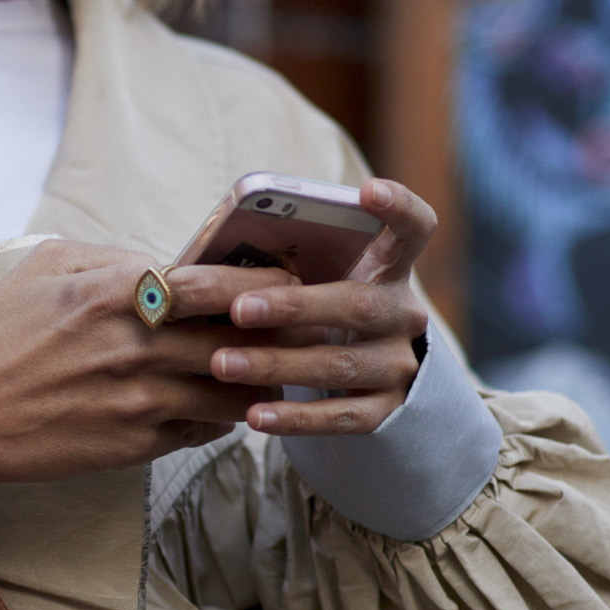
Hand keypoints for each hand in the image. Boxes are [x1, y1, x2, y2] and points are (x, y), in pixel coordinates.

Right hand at [0, 241, 295, 513]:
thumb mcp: (44, 267)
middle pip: (241, 339)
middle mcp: (137, 344)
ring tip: (272, 373)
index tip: (286, 286)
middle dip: (279, 334)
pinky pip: (204, 428)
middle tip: (303, 331)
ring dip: (258, 382)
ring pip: (234, 390)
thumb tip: (170, 262)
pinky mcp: (137, 443)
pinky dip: (222, 416)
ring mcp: (141, 398)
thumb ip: (114, 256)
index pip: (220, 284)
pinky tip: (222, 405)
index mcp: (118, 290)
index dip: (265, 285)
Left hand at [205, 178, 437, 436]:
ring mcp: (398, 365)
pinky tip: (253, 416)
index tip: (368, 192)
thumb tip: (195, 268)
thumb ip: (283, 265)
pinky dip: (295, 417)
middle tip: (239, 309)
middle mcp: (402, 314)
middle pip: (357, 304)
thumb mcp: (318, 282)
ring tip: (221, 364)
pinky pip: (341, 418)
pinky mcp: (387, 411)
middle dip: (295, 306)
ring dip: (277, 364)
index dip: (398, 207)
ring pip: (340, 364)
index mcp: (388, 268)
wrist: (368, 381)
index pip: (413, 228)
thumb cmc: (320, 312)